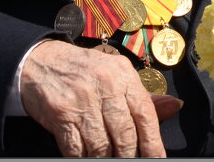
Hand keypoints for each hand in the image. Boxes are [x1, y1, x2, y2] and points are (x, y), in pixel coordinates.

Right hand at [21, 39, 180, 156]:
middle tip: (132, 161)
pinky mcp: (61, 114)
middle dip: (130, 155)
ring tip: (110, 160)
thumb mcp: (116, 74)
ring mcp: (82, 100)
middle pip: (125, 134)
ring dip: (106, 159)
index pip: (144, 113)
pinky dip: (84, 158)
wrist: (40, 62)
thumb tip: (174, 107)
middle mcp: (105, 85)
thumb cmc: (84, 71)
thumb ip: (142, 96)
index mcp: (123, 74)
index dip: (153, 142)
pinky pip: (77, 149)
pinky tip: (88, 157)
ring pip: (102, 145)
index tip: (157, 158)